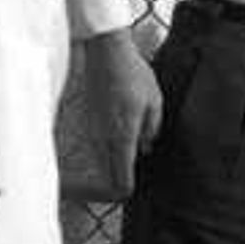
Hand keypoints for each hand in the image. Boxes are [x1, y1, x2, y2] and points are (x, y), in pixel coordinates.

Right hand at [69, 33, 162, 194]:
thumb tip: (144, 148)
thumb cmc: (133, 75)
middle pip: (109, 173)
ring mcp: (93, 128)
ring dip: (115, 160)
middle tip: (133, 174)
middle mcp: (103, 138)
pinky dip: (109, 145)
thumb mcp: (154, 103)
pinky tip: (123, 130)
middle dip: (120, 178)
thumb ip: (151, 130)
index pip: (121, 179)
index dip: (126, 190)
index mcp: (122, 137)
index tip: (133, 192)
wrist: (107, 52)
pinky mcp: (89, 119)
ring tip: (132, 148)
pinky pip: (99, 143)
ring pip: (103, 158)